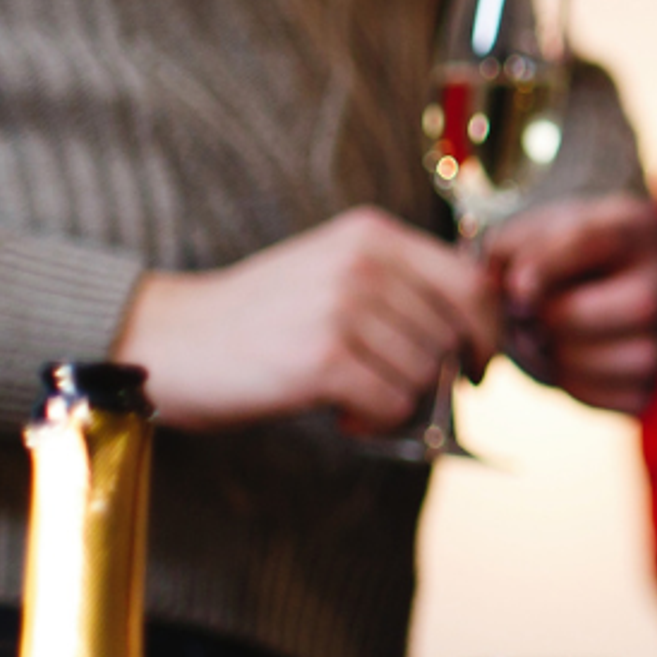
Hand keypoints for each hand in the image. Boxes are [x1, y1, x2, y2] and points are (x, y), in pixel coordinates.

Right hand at [113, 207, 494, 435]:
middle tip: (393, 390)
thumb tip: (476, 335)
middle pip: (452, 333)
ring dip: (397, 399)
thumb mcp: (333, 272)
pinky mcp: (324, 357)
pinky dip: (375, 421)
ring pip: (424, 373)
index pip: (472, 282)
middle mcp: (364, 263)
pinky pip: (393, 403)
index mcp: (372, 235)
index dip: (488, 330)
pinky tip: (342, 415)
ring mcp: (344, 307)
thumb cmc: (257, 318)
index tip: (477, 363)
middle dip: (436, 374)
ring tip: (350, 396)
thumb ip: (400, 287)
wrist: (168, 339)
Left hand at [486, 194, 656, 413]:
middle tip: (527, 320)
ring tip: (539, 343)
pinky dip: (584, 386)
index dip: (548, 266)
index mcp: (634, 225)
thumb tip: (497, 280)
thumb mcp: (523, 238)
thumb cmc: (545, 261)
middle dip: (567, 318)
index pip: (597, 238)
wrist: (562, 294)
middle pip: (641, 303)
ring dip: (571, 358)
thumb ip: (506, 249)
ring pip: (639, 357)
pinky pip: (632, 396)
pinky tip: (562, 362)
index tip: (515, 288)